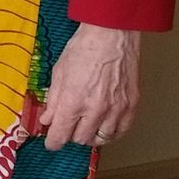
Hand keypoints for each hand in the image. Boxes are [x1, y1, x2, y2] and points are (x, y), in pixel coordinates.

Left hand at [39, 24, 140, 150]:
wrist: (112, 35)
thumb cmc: (84, 48)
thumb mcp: (59, 72)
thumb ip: (54, 99)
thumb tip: (47, 119)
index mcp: (74, 101)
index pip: (61, 135)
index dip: (53, 142)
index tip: (52, 143)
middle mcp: (96, 109)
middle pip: (80, 139)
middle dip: (71, 135)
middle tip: (68, 126)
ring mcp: (116, 109)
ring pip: (101, 139)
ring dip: (91, 135)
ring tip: (86, 125)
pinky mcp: (131, 105)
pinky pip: (121, 131)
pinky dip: (111, 133)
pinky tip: (104, 126)